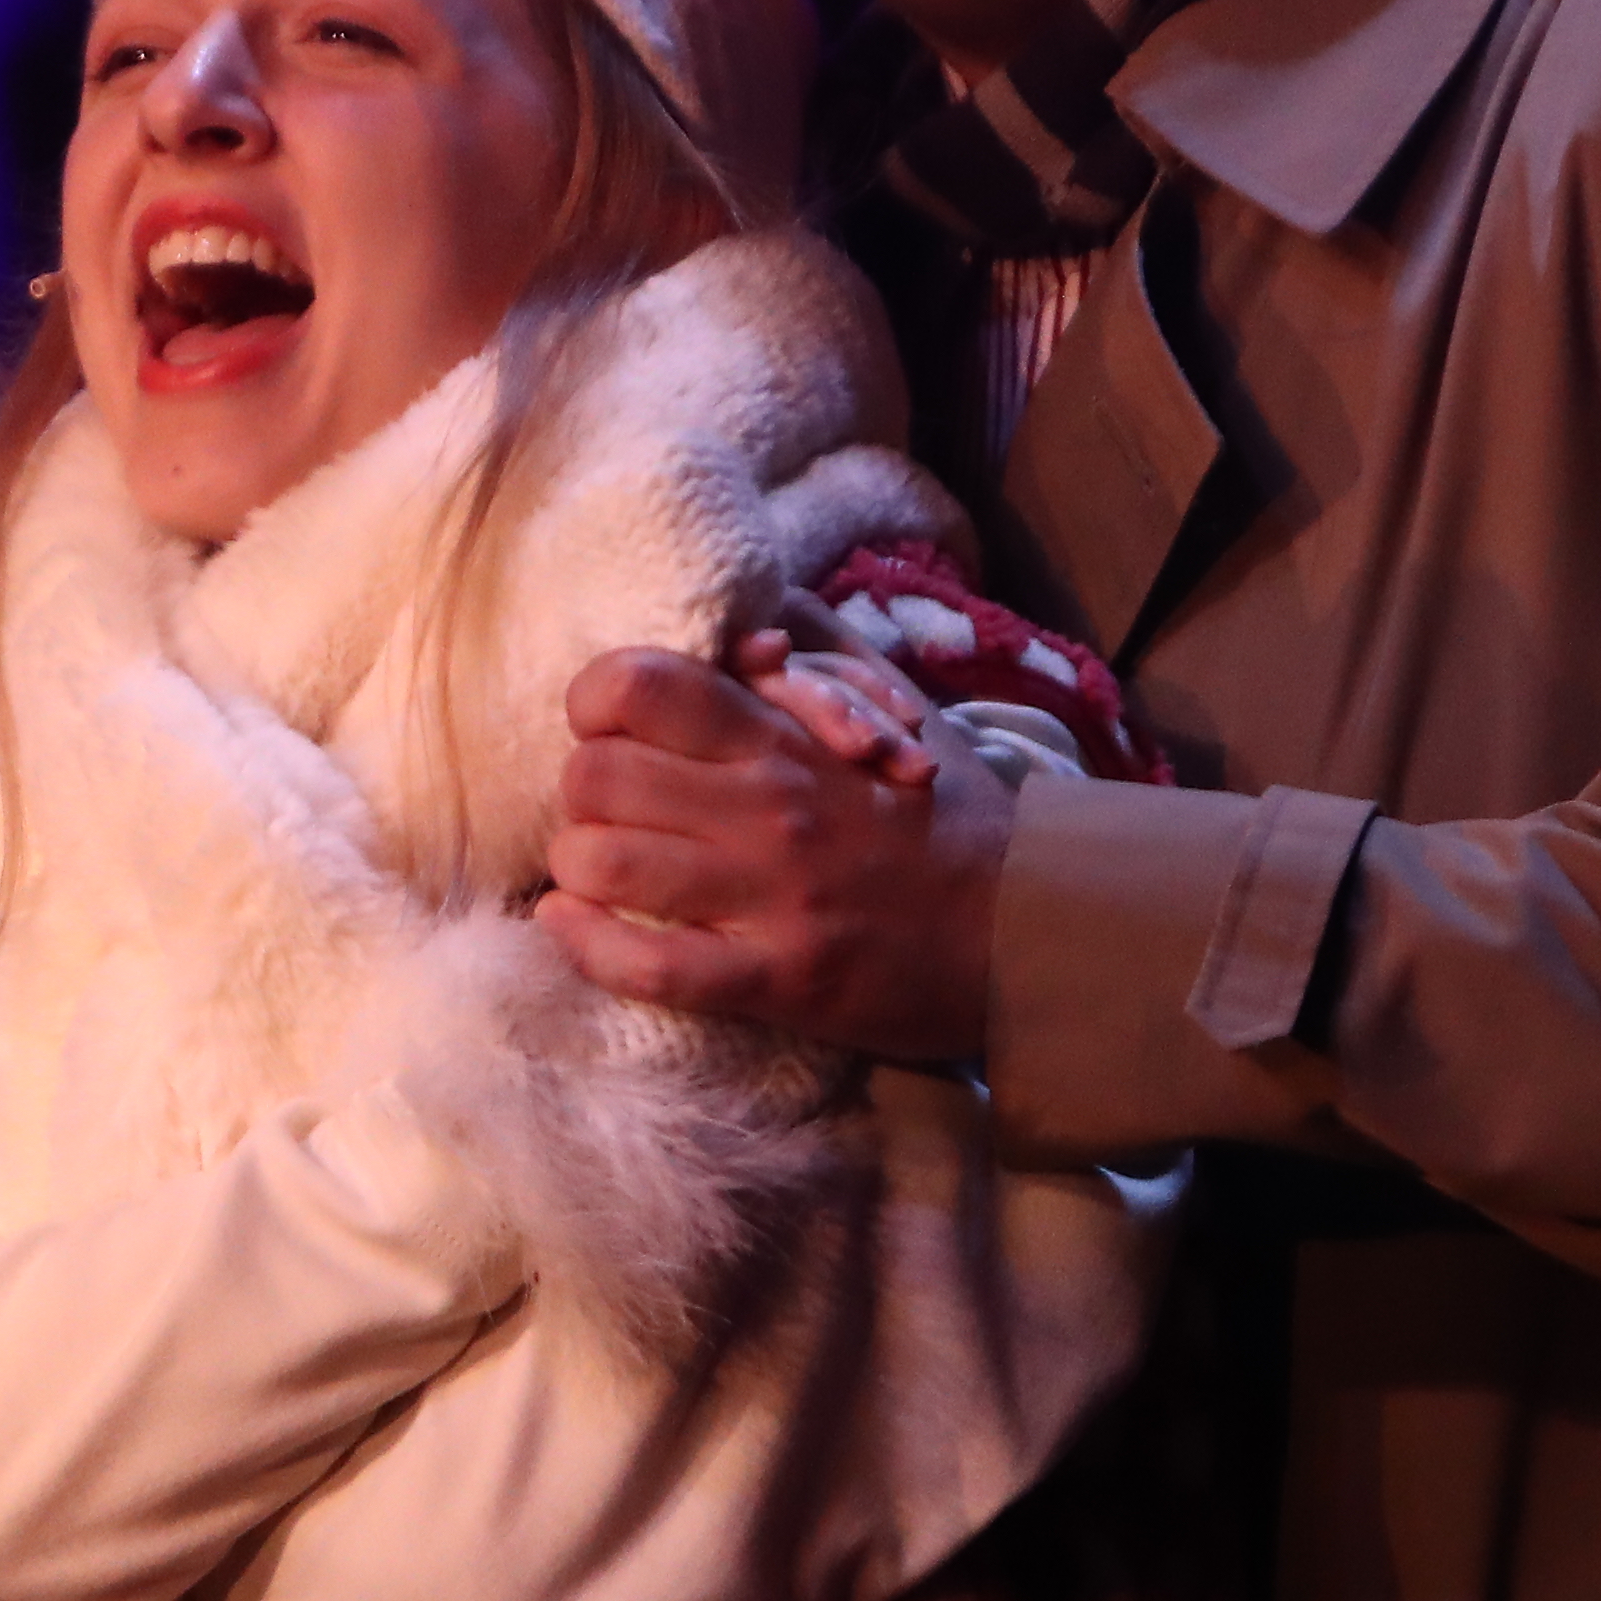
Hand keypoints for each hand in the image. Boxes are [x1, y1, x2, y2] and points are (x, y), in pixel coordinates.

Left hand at [539, 636, 1011, 1060]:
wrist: (1029, 926)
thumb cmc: (946, 812)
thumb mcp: (892, 700)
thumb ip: (816, 645)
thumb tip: (747, 621)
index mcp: (784, 734)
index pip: (637, 685)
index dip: (598, 702)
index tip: (612, 727)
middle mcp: (767, 806)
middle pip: (596, 775)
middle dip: (583, 791)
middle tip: (611, 807)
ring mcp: (768, 896)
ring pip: (604, 864)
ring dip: (579, 865)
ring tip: (596, 869)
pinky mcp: (776, 979)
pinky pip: (648, 965)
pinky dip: (587, 944)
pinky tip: (571, 924)